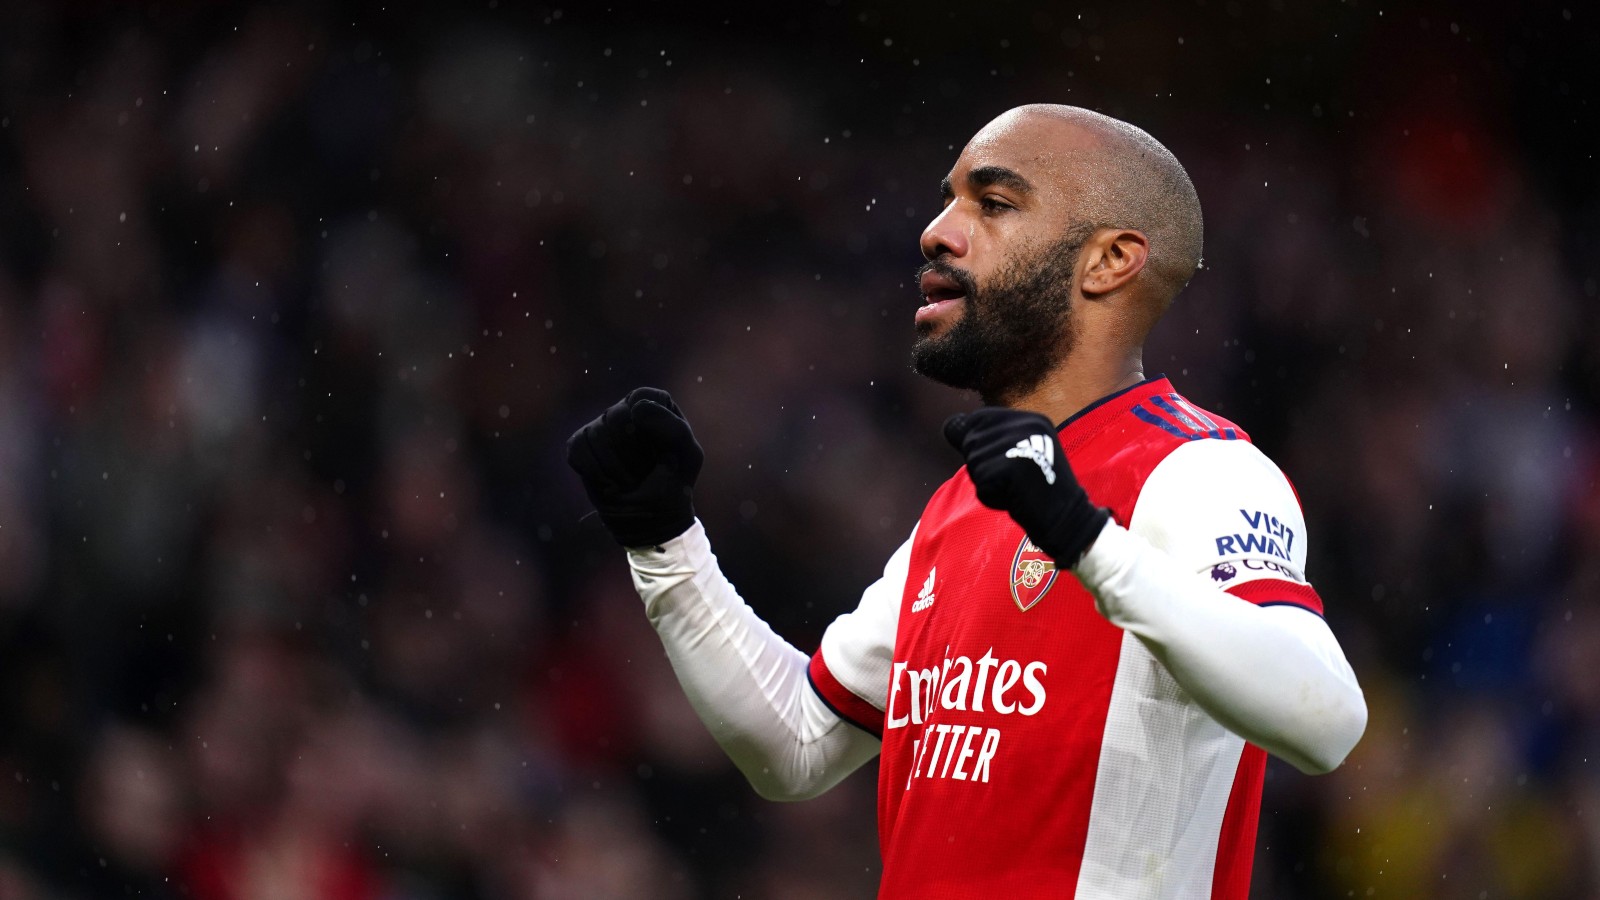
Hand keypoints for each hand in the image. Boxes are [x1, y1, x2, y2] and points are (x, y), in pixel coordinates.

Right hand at [567, 387, 704, 546]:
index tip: (660, 452)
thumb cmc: (674, 484)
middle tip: (645, 474)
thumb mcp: (687, 456)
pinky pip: (578, 450)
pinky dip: (596, 473)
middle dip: (631, 454)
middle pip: (615, 416)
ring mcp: (600, 426)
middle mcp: (626, 410)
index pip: (642, 397)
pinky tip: (610, 484)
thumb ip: (673, 428)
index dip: (648, 426)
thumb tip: (637, 407)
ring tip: (630, 482)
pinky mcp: (581, 445)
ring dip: (615, 469)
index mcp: (656, 406)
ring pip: (595, 435)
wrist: (651, 520)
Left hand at [943, 407, 1108, 565]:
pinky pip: (981, 484)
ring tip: (1016, 489)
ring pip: (974, 464)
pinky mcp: (1011, 467)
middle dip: (983, 466)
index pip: (979, 418)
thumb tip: (948, 425)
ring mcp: (1019, 445)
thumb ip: (989, 438)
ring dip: (988, 483)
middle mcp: (1026, 425)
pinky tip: (1016, 498)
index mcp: (1031, 419)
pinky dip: (992, 498)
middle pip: (971, 442)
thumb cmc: (1039, 490)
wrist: (1067, 519)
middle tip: (1014, 480)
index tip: (1004, 464)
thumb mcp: (1021, 451)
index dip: (980, 444)